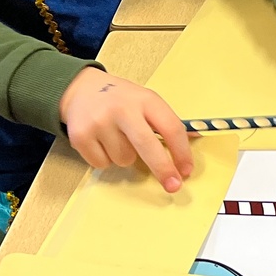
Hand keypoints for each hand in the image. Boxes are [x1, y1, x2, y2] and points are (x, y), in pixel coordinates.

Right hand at [59, 68, 193, 191]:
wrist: (80, 89)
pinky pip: (103, 164)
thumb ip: (165, 121)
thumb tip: (195, 139)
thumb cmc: (121, 100)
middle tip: (173, 186)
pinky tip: (101, 141)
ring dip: (126, 157)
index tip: (186, 170)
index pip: (170, 127)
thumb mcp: (146, 101)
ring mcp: (100, 122)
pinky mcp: (81, 136)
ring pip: (124, 159)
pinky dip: (105, 159)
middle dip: (163, 169)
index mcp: (145, 99)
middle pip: (148, 146)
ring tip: (117, 138)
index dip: (182, 152)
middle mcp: (122, 109)